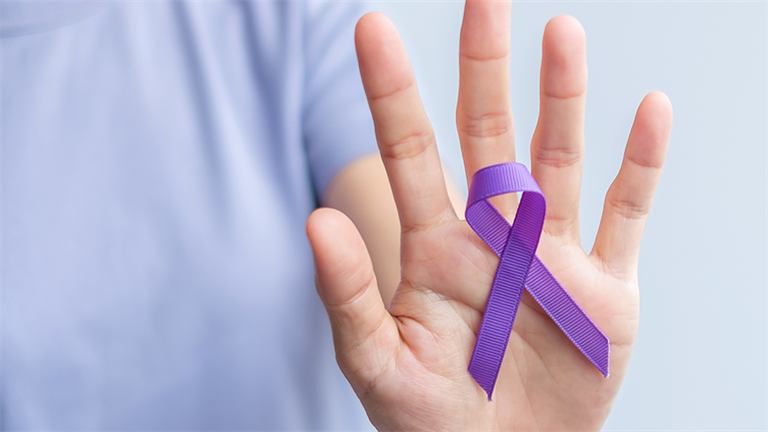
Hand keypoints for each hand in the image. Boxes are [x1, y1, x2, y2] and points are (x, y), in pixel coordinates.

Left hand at [306, 1, 672, 429]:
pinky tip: (650, 109)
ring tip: (561, 33)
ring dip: (562, 99)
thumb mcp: (378, 363)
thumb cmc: (431, 422)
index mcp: (434, 248)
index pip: (409, 152)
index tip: (370, 28)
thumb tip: (314, 219)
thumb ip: (347, 295)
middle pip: (488, 135)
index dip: (391, 91)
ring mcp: (552, 256)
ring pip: (560, 159)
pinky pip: (627, 215)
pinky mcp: (605, 289)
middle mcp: (493, 236)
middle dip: (485, 68)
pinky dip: (641, 165)